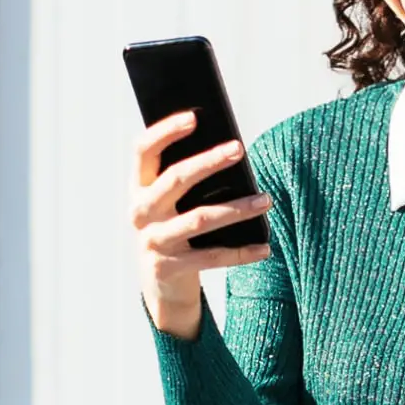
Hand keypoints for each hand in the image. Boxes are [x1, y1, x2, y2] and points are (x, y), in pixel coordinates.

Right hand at [133, 111, 270, 338]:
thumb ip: (188, 180)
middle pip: (175, 178)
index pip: (143, 150)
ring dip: (237, 209)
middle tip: (239, 149)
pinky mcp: (168, 268)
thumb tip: (230, 150)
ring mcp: (153, 241)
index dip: (165, 131)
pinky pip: (211, 257)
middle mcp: (140, 212)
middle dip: (208, 161)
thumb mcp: (173, 205)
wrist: (161, 287)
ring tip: (266, 200)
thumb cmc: (175, 230)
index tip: (194, 117)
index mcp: (138, 188)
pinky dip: (241, 252)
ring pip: (199, 219)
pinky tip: (264, 246)